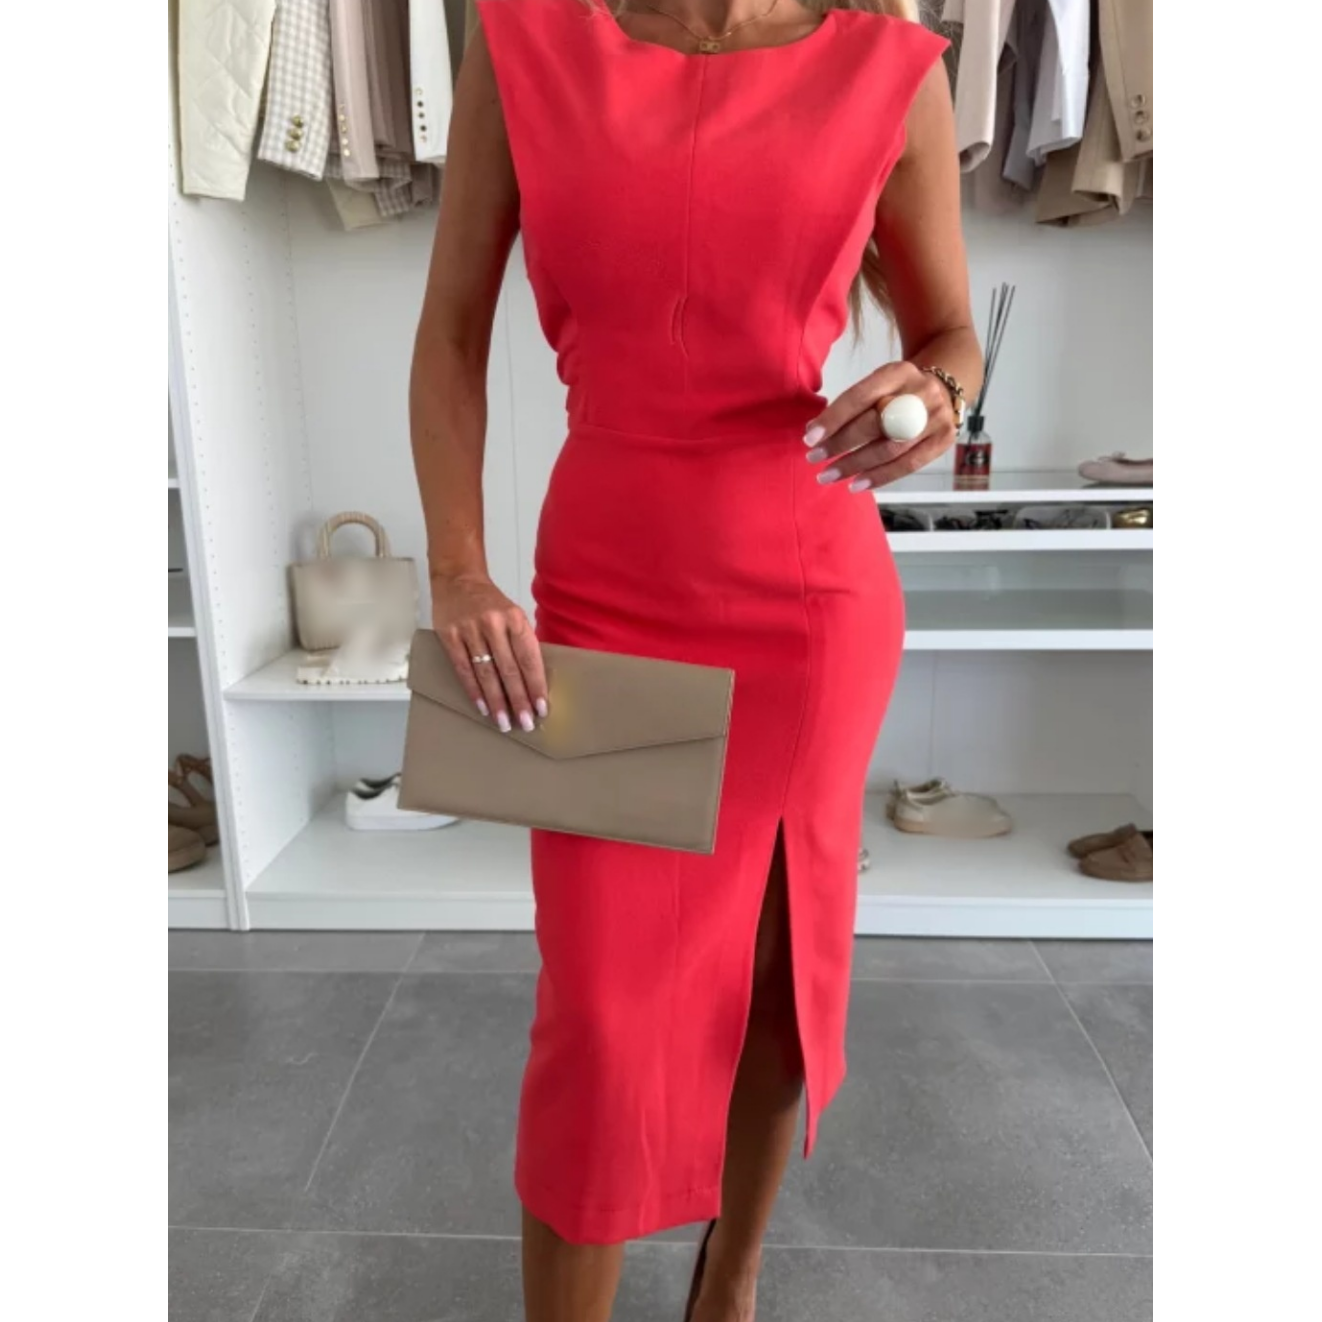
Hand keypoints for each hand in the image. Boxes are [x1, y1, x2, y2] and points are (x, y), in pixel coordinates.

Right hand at [431, 573, 547, 732]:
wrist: (458, 579)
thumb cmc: (489, 602)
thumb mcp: (512, 614)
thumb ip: (521, 642)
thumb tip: (533, 680)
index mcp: (515, 618)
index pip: (529, 658)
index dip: (536, 685)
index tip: (542, 707)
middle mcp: (493, 623)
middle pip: (509, 670)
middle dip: (519, 700)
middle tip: (526, 723)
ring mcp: (470, 630)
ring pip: (487, 673)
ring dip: (497, 702)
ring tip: (504, 722)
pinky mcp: (450, 636)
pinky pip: (464, 670)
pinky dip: (474, 691)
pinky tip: (483, 707)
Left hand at [802, 361, 956, 491]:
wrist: (944, 390)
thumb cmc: (899, 392)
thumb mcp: (880, 384)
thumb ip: (853, 404)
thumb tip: (815, 432)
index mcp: (898, 372)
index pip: (860, 396)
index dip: (833, 419)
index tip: (809, 437)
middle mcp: (920, 392)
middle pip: (875, 424)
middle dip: (840, 444)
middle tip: (814, 458)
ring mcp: (936, 417)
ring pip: (890, 448)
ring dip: (855, 465)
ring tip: (828, 475)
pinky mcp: (944, 440)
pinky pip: (908, 465)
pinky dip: (879, 477)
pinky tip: (856, 484)